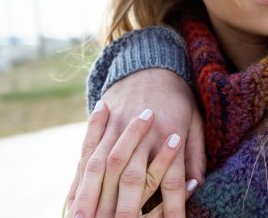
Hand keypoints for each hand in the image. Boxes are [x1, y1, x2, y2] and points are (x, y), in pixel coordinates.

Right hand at [65, 68, 204, 217]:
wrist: (152, 64)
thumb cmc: (179, 98)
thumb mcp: (195, 121)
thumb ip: (195, 154)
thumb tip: (197, 183)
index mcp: (171, 133)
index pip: (172, 181)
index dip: (172, 207)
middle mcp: (143, 135)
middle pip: (132, 180)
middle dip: (126, 210)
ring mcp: (118, 131)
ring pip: (103, 170)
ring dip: (92, 199)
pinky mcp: (101, 131)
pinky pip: (86, 157)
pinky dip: (78, 182)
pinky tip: (70, 203)